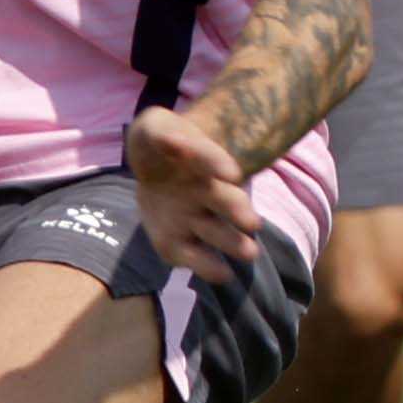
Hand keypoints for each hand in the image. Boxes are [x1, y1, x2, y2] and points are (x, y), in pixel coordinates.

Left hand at [126, 105, 256, 276]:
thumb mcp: (154, 128)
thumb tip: (176, 144)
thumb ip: (165, 135)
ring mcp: (194, 219)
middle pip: (228, 203)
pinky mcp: (174, 241)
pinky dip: (207, 266)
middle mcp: (208, 193)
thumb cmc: (157, 144)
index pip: (209, 160)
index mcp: (203, 162)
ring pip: (218, 233)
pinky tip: (222, 275)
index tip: (230, 173)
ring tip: (249, 253)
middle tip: (252, 223)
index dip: (215, 164)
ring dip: (232, 243)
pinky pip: (191, 256)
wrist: (150, 166)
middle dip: (239, 213)